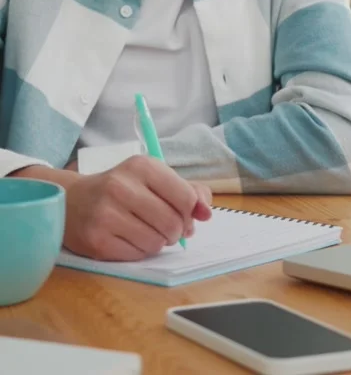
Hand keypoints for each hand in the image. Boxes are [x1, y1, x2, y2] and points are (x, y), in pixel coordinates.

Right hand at [63, 156, 211, 260]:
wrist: (73, 201)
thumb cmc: (123, 189)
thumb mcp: (154, 178)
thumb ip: (188, 191)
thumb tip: (206, 213)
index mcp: (142, 166)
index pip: (186, 198)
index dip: (191, 213)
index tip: (185, 215)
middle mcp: (122, 186)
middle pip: (173, 223)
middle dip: (176, 231)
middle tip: (167, 228)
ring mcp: (106, 214)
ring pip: (157, 242)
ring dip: (158, 242)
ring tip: (146, 231)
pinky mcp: (97, 240)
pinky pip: (137, 255)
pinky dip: (140, 251)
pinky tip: (128, 238)